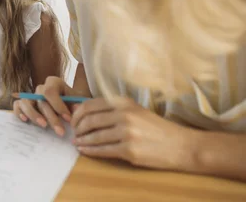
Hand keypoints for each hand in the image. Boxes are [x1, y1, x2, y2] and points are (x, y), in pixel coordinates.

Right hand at [13, 76, 81, 135]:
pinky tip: (25, 121)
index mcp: (54, 83)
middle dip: (51, 117)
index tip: (68, 119)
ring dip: (34, 115)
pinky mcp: (22, 104)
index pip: (50, 91)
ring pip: (26, 103)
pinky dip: (19, 112)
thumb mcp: (76, 102)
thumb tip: (76, 110)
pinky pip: (17, 106)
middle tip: (60, 131)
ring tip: (44, 126)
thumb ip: (76, 105)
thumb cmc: (71, 103)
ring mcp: (30, 96)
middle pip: (41, 100)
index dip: (58, 105)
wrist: (65, 106)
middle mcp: (40, 88)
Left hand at [71, 97, 196, 169]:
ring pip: (95, 136)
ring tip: (77, 142)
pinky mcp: (129, 150)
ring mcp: (126, 133)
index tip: (73, 120)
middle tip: (74, 132)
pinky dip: (90, 151)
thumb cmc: (156, 128)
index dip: (77, 113)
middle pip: (89, 120)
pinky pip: (103, 150)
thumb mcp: (135, 111)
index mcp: (124, 103)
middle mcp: (124, 115)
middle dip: (78, 128)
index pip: (90, 105)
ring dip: (82, 140)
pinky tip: (84, 151)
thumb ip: (112, 109)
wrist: (181, 145)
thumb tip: (83, 110)